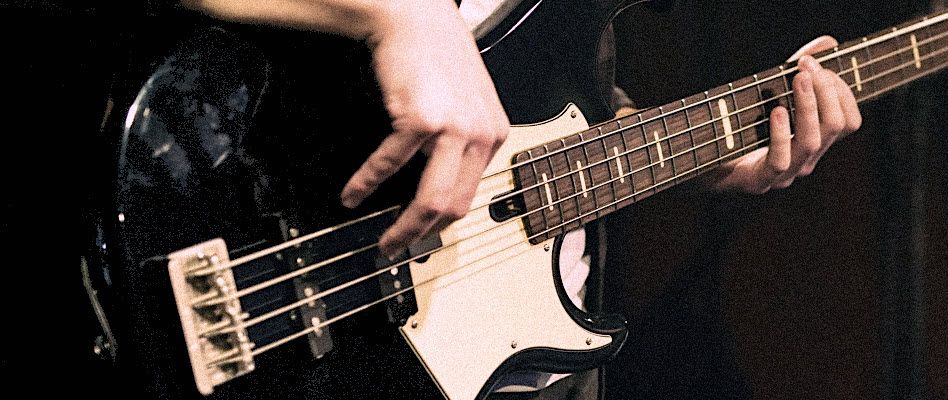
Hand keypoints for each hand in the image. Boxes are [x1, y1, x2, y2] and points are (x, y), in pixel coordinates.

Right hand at [339, 1, 508, 256]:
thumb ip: (460, 140)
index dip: (442, 221)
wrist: (415, 16)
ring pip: (432, 200)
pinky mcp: (422, 119)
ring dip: (404, 228)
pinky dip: (366, 184)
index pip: (471, 194)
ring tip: (382, 239)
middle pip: (454, 206)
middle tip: (398, 247)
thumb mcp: (464, 101)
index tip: (422, 234)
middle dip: (423, 236)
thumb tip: (438, 180)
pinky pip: (389, 165)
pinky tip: (352, 194)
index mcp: (493, 133)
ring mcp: (454, 128)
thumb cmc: (434, 54)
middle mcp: (481, 134)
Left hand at [707, 36, 861, 192]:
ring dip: (807, 105)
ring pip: (811, 142)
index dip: (841, 91)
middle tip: (807, 66)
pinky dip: (779, 134)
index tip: (818, 65)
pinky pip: (779, 161)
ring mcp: (784, 174)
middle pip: (835, 126)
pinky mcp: (758, 181)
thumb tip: (827, 43)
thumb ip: (800, 72)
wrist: (702, 160)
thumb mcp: (772, 95)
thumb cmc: (740, 126)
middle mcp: (805, 160)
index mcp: (814, 142)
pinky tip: (776, 111)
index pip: (849, 121)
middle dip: (825, 90)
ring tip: (797, 79)